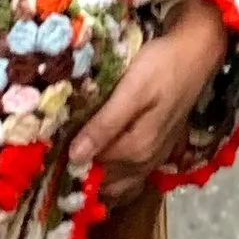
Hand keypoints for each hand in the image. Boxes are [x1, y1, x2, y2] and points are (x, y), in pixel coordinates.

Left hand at [67, 0, 229, 206]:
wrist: (199, 52)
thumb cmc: (162, 65)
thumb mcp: (132, 90)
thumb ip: (105, 125)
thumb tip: (75, 157)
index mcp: (135, 149)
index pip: (89, 170)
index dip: (64, 164)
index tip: (40, 155)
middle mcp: (144, 162)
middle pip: (102, 183)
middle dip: (76, 176)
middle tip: (48, 160)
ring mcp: (153, 159)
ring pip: (116, 186)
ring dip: (94, 181)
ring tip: (68, 165)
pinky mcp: (158, 150)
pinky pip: (130, 179)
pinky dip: (112, 179)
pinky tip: (99, 165)